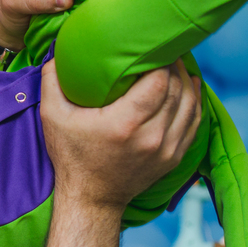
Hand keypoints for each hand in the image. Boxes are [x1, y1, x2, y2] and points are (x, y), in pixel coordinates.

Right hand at [40, 59, 201, 209]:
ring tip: (176, 65)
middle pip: (177, 90)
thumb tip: (60, 50)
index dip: (161, 60)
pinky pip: (194, 122)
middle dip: (173, 66)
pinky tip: (189, 86)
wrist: (91, 199)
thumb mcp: (52, 117)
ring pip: (191, 104)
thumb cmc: (71, 156)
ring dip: (186, 81)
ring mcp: (167, 149)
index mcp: (124, 124)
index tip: (152, 47)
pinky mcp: (174, 157)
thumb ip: (52, 81)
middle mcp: (151, 137)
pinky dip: (195, 101)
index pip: (159, 82)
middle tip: (163, 50)